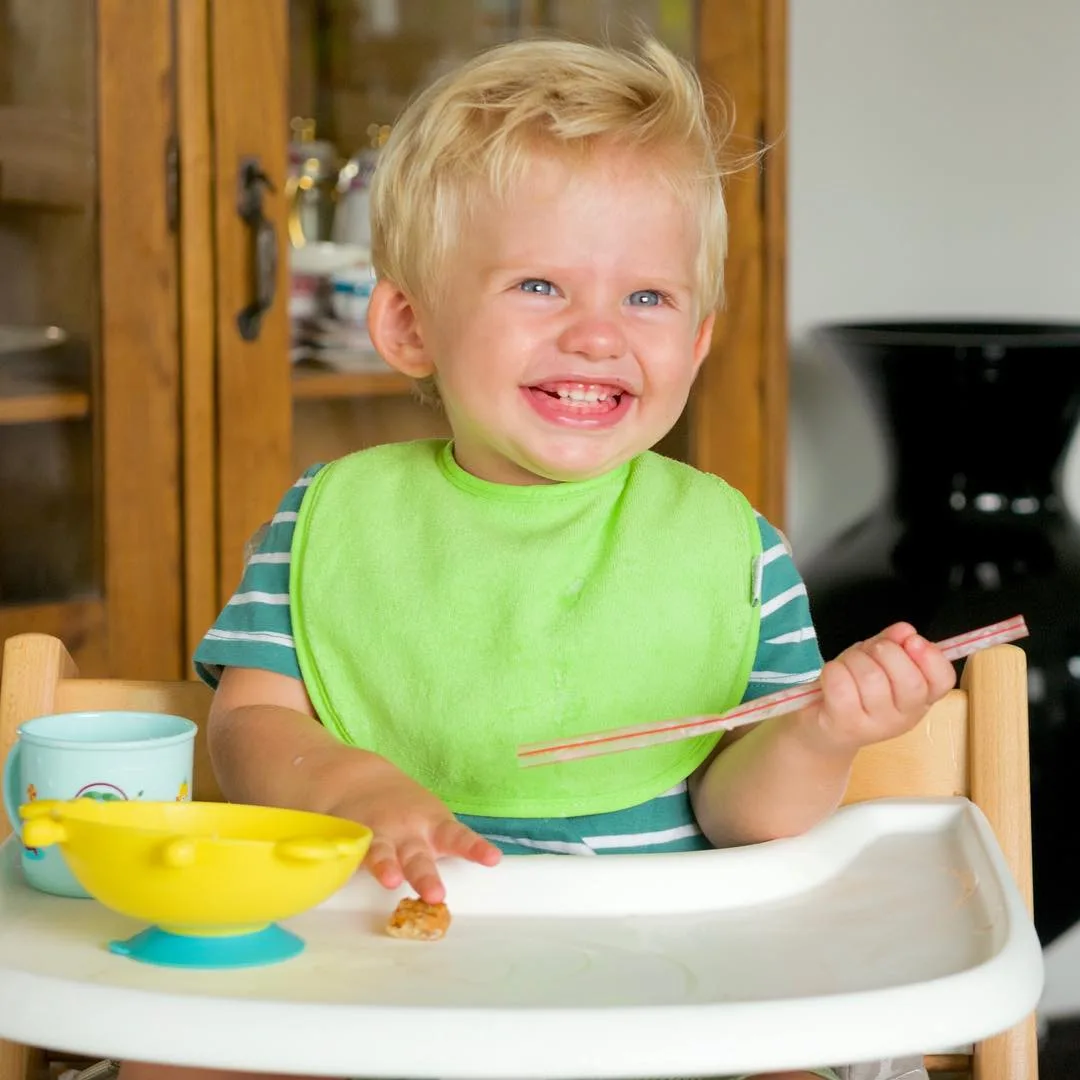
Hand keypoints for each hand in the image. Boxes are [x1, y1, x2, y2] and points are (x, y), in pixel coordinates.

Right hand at [330, 758, 500, 904]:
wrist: (356, 778)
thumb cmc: (403, 810)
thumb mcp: (428, 820)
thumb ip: (442, 844)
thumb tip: (476, 869)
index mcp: (431, 827)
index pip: (458, 838)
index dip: (475, 849)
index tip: (493, 859)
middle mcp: (406, 833)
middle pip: (418, 857)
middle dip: (426, 876)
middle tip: (435, 895)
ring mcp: (376, 835)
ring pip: (381, 853)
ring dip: (386, 867)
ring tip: (391, 881)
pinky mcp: (349, 838)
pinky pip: (348, 851)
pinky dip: (345, 861)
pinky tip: (339, 867)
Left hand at [796, 622, 956, 754]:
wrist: (823, 727)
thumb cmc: (854, 688)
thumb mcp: (877, 660)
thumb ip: (893, 643)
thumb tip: (904, 631)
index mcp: (921, 699)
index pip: (943, 680)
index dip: (931, 657)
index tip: (912, 640)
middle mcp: (904, 717)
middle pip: (908, 679)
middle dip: (886, 651)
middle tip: (871, 651)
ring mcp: (876, 726)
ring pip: (871, 677)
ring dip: (854, 659)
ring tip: (847, 665)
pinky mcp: (845, 725)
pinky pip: (841, 685)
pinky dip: (834, 670)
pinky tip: (832, 676)